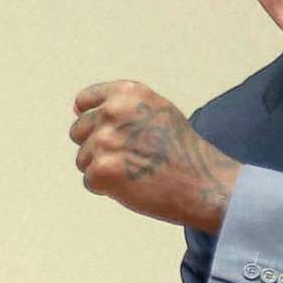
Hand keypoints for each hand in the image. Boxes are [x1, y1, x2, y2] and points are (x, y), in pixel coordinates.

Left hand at [69, 80, 239, 232]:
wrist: (203, 183)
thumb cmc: (183, 151)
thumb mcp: (156, 110)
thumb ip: (121, 106)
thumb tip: (78, 109)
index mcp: (126, 93)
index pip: (84, 101)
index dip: (93, 120)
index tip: (111, 134)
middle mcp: (112, 112)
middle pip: (78, 132)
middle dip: (97, 147)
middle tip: (130, 158)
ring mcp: (105, 141)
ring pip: (83, 159)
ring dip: (104, 169)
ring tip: (136, 172)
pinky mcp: (102, 170)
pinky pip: (90, 181)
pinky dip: (107, 189)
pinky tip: (133, 185)